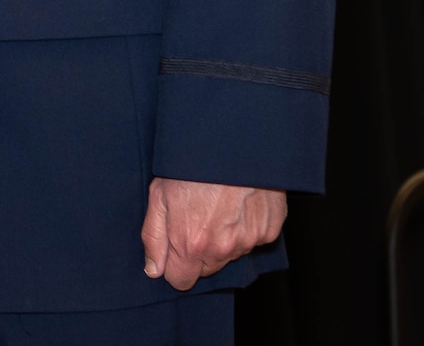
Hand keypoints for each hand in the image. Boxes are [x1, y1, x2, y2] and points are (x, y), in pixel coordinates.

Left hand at [140, 178, 285, 290]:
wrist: (231, 142)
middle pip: (207, 268)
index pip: (181, 280)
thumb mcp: (159, 196)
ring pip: (231, 253)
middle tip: (197, 217)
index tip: (176, 247)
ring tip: (218, 205)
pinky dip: (246, 226)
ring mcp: (249, 240)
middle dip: (200, 251)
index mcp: (192, 244)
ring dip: (224, 238)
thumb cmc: (191, 164)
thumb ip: (154, 238)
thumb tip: (154, 269)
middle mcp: (222, 248)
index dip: (175, 265)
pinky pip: (254, 238)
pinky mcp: (269, 230)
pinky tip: (238, 203)